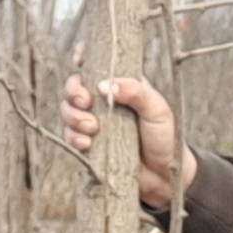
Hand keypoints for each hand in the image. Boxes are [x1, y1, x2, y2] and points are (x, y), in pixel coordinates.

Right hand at [61, 73, 195, 210]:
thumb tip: (105, 85)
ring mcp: (94, 121)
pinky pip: (69, 135)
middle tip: (86, 102)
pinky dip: (74, 138)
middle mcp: (103, 100)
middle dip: (73, 91)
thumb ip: (136, 92)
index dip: (82, 56)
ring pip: (67, 110)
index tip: (80, 60)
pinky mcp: (88, 144)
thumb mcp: (157, 110)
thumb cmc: (165, 137)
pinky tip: (87, 144)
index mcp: (120, 84)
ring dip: (74, 117)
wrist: (164, 176)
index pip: (96, 62)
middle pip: (74, 86)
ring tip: (93, 128)